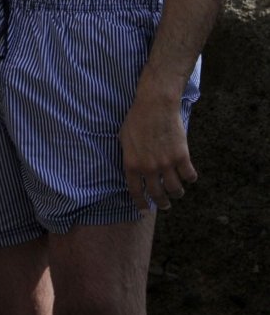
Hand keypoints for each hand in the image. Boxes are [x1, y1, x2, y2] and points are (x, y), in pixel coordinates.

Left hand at [119, 89, 197, 214]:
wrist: (155, 105)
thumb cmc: (137, 119)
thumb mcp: (124, 138)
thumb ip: (128, 156)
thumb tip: (132, 170)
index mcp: (132, 164)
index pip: (136, 192)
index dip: (141, 203)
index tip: (145, 209)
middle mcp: (149, 168)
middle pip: (157, 195)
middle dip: (162, 203)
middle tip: (165, 205)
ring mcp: (166, 164)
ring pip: (175, 189)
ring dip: (177, 194)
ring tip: (177, 193)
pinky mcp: (181, 156)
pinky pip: (189, 176)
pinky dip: (190, 179)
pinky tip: (189, 177)